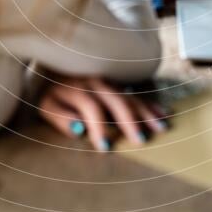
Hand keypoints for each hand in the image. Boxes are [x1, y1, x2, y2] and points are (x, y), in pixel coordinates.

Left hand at [38, 76, 169, 150]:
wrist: (57, 63)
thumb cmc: (52, 91)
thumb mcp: (47, 105)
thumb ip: (61, 118)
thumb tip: (80, 130)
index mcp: (78, 89)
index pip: (91, 107)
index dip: (98, 127)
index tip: (106, 148)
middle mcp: (98, 82)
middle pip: (117, 100)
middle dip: (130, 120)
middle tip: (141, 140)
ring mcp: (112, 80)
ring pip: (131, 96)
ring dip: (147, 112)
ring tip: (161, 128)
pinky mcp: (120, 81)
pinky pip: (138, 92)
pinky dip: (152, 103)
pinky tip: (164, 113)